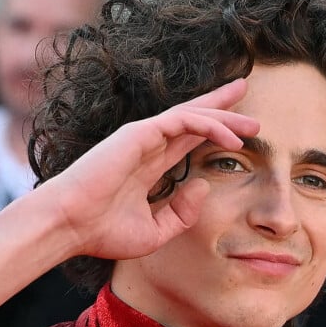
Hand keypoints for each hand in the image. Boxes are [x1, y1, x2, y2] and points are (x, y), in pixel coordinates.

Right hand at [44, 78, 258, 259]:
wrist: (70, 229)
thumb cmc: (103, 233)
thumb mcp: (156, 231)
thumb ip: (183, 213)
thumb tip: (204, 184)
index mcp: (152, 165)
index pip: (188, 139)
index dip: (213, 129)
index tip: (238, 129)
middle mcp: (149, 147)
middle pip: (193, 119)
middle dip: (221, 106)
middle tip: (246, 93)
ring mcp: (144, 138)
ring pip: (193, 116)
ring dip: (225, 116)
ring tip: (255, 125)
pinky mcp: (139, 134)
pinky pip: (183, 122)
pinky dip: (210, 126)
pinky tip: (232, 139)